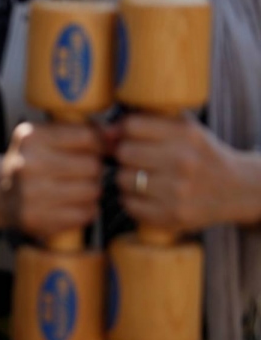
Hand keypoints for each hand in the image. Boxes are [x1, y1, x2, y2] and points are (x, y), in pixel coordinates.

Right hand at [0, 121, 102, 240]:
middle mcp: (27, 165)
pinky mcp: (37, 219)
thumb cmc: (31, 160)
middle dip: (93, 169)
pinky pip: (85, 214)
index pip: (87, 136)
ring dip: (91, 190)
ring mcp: (30, 195)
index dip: (98, 144)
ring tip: (75, 188)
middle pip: (92, 166)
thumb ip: (82, 132)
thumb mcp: (47, 137)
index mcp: (30, 138)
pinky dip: (85, 210)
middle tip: (81, 172)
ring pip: (92, 191)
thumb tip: (116, 133)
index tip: (93, 149)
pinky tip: (70, 204)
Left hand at [111, 114, 259, 230]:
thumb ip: (146, 122)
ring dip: (126, 178)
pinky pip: (129, 204)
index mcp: (186, 134)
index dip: (124, 132)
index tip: (130, 138)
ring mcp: (178, 191)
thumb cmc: (198, 154)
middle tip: (136, 160)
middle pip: (124, 153)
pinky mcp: (172, 216)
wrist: (236, 189)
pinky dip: (132, 200)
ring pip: (122, 179)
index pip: (132, 126)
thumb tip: (104, 132)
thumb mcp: (183, 129)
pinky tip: (147, 195)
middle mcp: (184, 162)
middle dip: (125, 155)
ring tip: (143, 178)